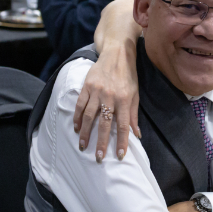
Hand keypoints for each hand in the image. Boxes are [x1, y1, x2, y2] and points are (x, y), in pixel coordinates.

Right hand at [75, 43, 139, 161]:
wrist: (117, 53)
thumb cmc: (128, 75)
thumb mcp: (135, 94)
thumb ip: (133, 115)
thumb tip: (136, 135)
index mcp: (124, 100)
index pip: (123, 126)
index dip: (122, 142)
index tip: (119, 156)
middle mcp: (110, 97)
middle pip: (105, 124)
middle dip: (101, 142)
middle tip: (98, 157)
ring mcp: (97, 91)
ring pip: (89, 116)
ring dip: (85, 133)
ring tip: (82, 145)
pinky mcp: (87, 86)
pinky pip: (80, 104)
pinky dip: (77, 117)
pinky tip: (76, 127)